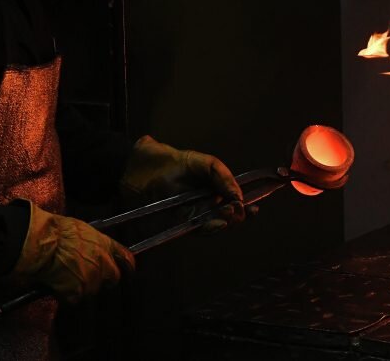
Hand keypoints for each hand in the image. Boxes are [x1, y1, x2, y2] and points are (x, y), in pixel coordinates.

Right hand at [11, 201, 134, 303]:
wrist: (45, 243)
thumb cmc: (58, 232)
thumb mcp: (82, 230)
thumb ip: (92, 242)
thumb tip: (88, 247)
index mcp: (106, 245)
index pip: (125, 257)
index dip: (128, 265)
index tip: (129, 269)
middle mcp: (104, 264)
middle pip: (112, 278)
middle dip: (103, 280)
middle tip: (86, 277)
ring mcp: (92, 279)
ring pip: (91, 290)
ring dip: (81, 288)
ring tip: (65, 279)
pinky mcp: (77, 292)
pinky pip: (73, 299)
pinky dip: (65, 296)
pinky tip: (57, 287)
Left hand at [120, 136, 251, 231]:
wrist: (135, 168)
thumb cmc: (167, 161)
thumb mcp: (201, 162)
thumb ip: (220, 174)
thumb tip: (238, 192)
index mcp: (211, 190)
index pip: (233, 202)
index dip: (245, 206)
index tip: (254, 206)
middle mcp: (203, 206)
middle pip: (225, 217)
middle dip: (237, 216)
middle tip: (241, 210)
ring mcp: (190, 216)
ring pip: (212, 225)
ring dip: (224, 222)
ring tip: (231, 214)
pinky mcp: (175, 225)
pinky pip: (194, 230)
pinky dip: (207, 227)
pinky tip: (217, 222)